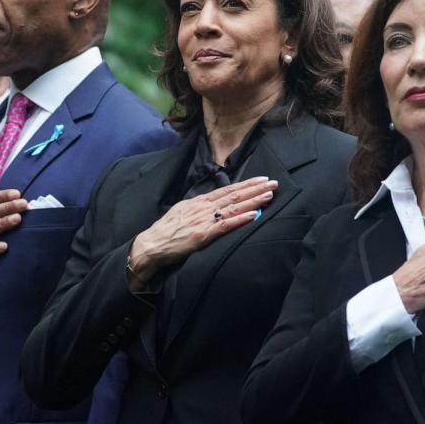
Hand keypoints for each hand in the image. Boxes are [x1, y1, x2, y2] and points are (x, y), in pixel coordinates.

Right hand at [127, 177, 276, 287]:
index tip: (261, 179)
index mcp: (199, 202)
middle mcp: (203, 208)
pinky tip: (254, 215)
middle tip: (273, 182)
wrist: (151, 244)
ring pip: (233, 208)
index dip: (246, 185)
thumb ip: (199, 207)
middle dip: (255, 189)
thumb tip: (213, 204)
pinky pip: (225, 226)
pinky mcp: (202, 235)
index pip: (227, 190)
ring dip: (253, 201)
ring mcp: (203, 221)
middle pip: (234, 196)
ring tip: (269, 195)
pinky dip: (240, 219)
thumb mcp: (182, 211)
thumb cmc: (166, 230)